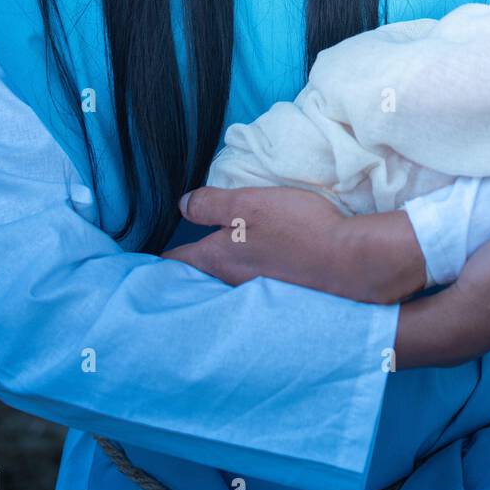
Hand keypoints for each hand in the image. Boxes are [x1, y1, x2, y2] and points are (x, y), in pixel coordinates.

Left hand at [160, 185, 351, 292]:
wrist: (346, 259)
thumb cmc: (295, 228)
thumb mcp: (247, 204)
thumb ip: (211, 204)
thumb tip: (181, 205)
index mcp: (217, 258)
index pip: (176, 260)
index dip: (160, 254)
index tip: (144, 253)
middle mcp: (231, 278)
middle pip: (199, 272)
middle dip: (186, 262)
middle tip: (176, 249)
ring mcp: (256, 285)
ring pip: (224, 275)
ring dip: (216, 263)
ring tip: (212, 248)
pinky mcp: (279, 284)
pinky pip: (249, 276)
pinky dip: (243, 265)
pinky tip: (252, 254)